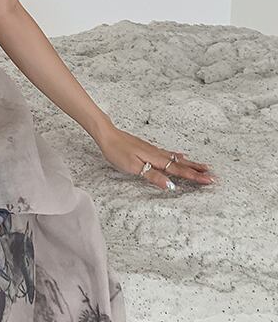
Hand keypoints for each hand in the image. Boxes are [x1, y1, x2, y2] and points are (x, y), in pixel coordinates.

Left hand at [97, 124, 216, 190]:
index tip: (209, 180)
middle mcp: (158, 154)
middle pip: (181, 164)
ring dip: (190, 164)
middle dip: (197, 171)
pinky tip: (180, 155)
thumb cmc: (117, 151)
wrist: (107, 135)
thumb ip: (153, 176)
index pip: (179, 170)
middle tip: (213, 175)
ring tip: (203, 167)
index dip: (194, 177)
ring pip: (176, 159)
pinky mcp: (148, 148)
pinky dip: (178, 156)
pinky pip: (168, 154)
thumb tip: (170, 186)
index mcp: (156, 159)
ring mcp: (153, 150)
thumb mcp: (134, 167)